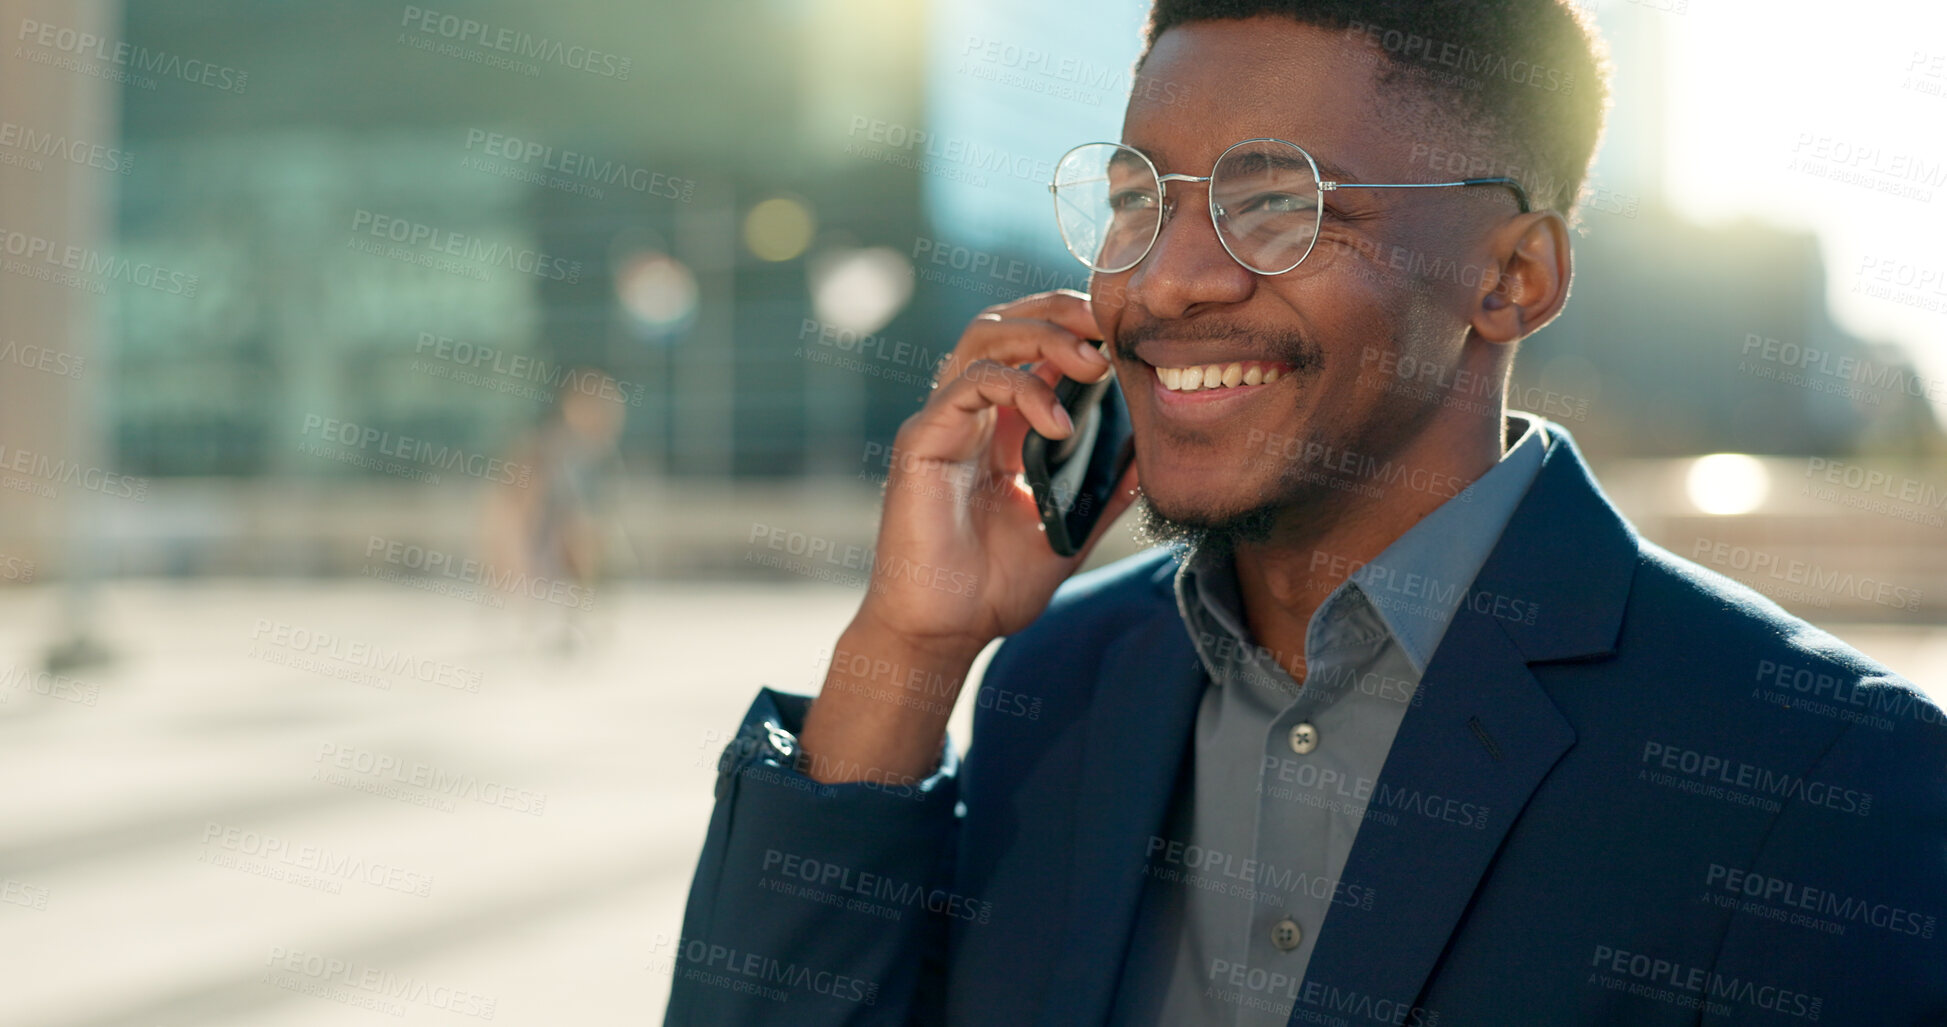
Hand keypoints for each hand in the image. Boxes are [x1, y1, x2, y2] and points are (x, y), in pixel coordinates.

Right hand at [852, 288, 1142, 661]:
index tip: (1126, 336)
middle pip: (1007, 322)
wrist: (945, 630)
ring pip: (985, 336)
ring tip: (1092, 363)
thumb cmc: (993, 585)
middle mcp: (970, 412)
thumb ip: (1104, 491)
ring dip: (1044, 335)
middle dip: (1060, 311)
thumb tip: (1152, 459)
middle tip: (1110, 326)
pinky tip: (1058, 425)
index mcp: (1001, 426)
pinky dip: (1020, 389)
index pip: (1033, 345)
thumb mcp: (1068, 529)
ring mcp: (943, 420)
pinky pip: (971, 384)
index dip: (1076, 327)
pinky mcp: (924, 439)